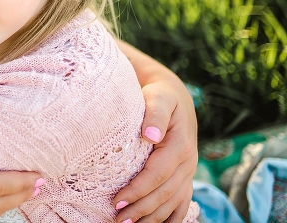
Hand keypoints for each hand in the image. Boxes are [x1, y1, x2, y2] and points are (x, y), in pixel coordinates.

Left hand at [113, 76, 196, 222]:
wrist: (174, 96)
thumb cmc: (160, 96)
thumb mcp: (158, 97)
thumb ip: (155, 113)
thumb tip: (151, 135)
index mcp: (180, 145)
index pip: (158, 173)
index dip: (139, 189)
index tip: (118, 200)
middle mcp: (188, 161)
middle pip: (165, 192)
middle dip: (142, 209)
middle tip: (119, 219)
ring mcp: (188, 171)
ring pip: (173, 201)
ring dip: (153, 217)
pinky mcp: (185, 176)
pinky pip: (181, 202)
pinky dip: (170, 217)